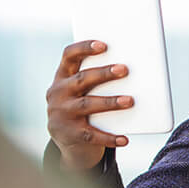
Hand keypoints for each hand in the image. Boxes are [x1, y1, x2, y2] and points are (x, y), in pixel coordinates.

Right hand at [46, 40, 133, 170]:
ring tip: (130, 100)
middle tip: (124, 69)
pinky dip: (109, 137)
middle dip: (103, 73)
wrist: (68, 142)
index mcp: (62, 77)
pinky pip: (92, 135)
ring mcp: (62, 114)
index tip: (104, 45)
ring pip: (87, 105)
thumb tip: (129, 70)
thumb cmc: (83, 107)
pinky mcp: (70, 135)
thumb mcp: (82, 91)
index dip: (84, 48)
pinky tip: (124, 138)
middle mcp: (58, 93)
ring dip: (110, 102)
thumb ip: (96, 80)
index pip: (69, 56)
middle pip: (81, 79)